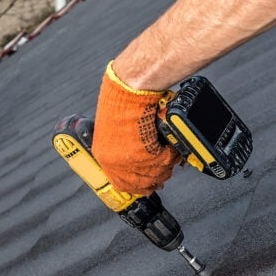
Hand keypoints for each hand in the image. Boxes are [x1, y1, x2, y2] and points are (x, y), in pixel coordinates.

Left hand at [92, 61, 180, 195]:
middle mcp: (114, 163)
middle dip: (156, 176)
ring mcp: (129, 162)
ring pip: (156, 175)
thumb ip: (125, 146)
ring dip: (165, 164)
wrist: (128, 90)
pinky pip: (165, 162)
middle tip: (164, 168)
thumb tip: (140, 154)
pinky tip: (169, 142)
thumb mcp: (116, 128)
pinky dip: (171, 153)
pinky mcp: (145, 157)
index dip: (138, 184)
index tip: (149, 184)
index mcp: (103, 156)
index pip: (122, 183)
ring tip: (168, 150)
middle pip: (141, 183)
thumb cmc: (122, 101)